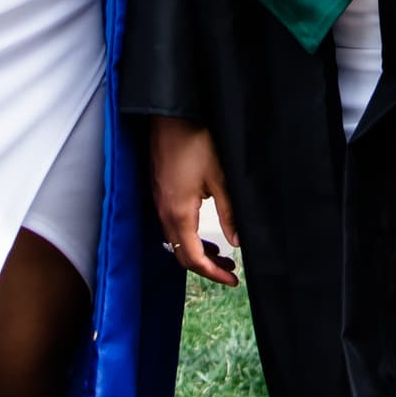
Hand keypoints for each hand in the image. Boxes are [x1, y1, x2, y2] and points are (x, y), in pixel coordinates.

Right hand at [150, 117, 239, 285]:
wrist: (170, 116)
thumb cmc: (195, 142)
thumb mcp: (221, 179)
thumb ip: (229, 213)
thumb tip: (237, 242)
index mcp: (178, 214)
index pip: (193, 258)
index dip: (213, 274)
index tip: (233, 280)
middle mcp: (163, 213)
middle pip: (182, 255)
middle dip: (207, 267)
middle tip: (232, 270)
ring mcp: (158, 203)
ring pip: (175, 241)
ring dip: (198, 252)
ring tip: (222, 254)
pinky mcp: (158, 193)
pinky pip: (170, 226)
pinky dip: (188, 236)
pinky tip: (203, 230)